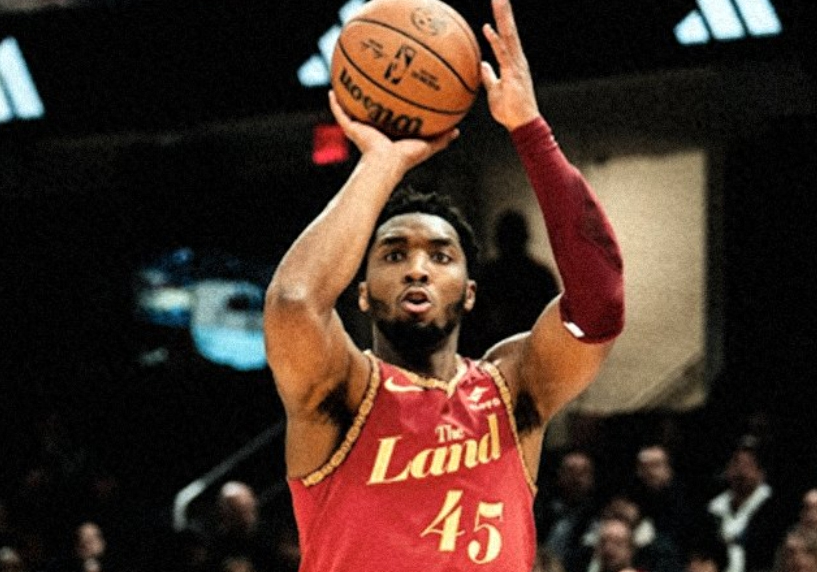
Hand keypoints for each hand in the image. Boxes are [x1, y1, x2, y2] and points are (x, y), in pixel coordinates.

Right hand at [328, 91, 458, 173]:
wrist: (386, 164)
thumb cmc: (405, 158)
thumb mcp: (427, 146)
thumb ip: (442, 139)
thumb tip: (458, 131)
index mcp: (390, 134)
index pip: (390, 117)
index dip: (390, 105)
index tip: (394, 91)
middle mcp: (374, 131)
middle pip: (370, 110)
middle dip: (369, 97)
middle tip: (372, 79)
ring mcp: (361, 130)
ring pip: (353, 110)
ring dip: (349, 96)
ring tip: (346, 79)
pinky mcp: (352, 130)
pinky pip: (340, 114)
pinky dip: (335, 104)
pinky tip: (332, 90)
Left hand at [481, 0, 540, 130]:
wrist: (522, 124)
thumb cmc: (509, 110)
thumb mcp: (494, 91)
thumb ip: (489, 77)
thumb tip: (482, 65)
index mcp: (512, 61)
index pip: (506, 35)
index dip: (501, 20)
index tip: (498, 3)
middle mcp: (517, 59)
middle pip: (509, 30)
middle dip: (504, 11)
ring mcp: (516, 65)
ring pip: (509, 35)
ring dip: (502, 17)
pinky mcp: (513, 73)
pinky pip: (503, 53)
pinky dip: (495, 40)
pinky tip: (488, 27)